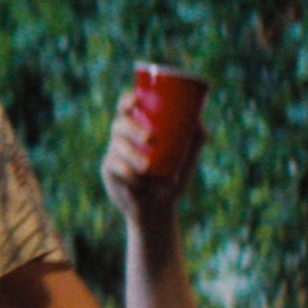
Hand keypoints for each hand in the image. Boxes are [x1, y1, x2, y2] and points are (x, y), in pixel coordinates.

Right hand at [100, 91, 197, 227]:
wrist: (160, 206)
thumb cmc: (172, 174)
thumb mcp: (188, 155)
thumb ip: (195, 136)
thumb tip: (198, 119)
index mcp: (138, 126)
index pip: (127, 107)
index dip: (127, 100)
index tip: (136, 100)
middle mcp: (123, 137)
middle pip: (120, 124)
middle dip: (132, 128)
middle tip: (149, 138)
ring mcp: (115, 154)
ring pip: (117, 146)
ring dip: (131, 154)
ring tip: (147, 167)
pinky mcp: (109, 171)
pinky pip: (114, 167)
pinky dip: (127, 172)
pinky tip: (137, 181)